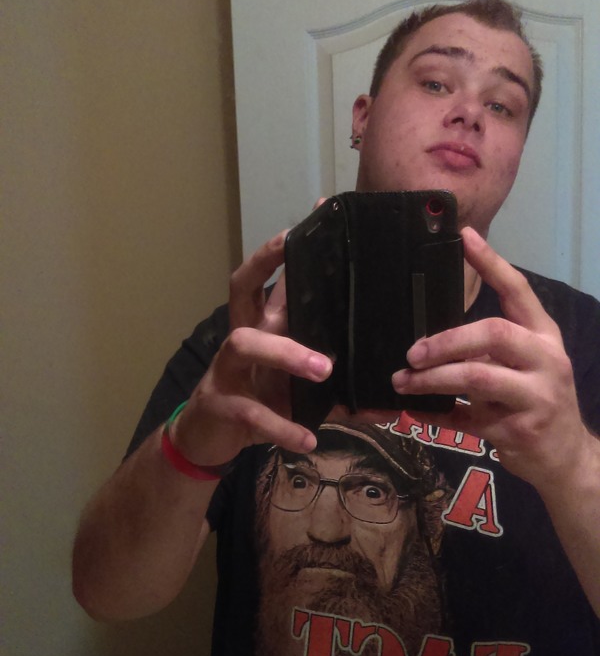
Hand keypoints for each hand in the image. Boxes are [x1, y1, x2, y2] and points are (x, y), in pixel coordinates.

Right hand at [171, 231, 331, 466]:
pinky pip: (252, 413)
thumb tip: (387, 398)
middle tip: (317, 283)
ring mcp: (226, 370)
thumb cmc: (256, 402)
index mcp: (261, 327)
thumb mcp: (294, 389)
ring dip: (286, 353)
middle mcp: (241, 338)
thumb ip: (338, 390)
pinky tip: (308, 440)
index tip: (317, 215)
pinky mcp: (221, 405)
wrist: (207, 440)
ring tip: (324, 371)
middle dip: (269, 270)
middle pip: (243, 290)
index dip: (285, 247)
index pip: (269, 277)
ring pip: (245, 343)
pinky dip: (283, 427)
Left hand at [391, 227, 588, 494]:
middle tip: (412, 352)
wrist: (566, 458)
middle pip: (493, 333)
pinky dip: (437, 415)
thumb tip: (434, 334)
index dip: (492, 262)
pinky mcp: (521, 430)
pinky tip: (416, 411)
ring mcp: (537, 396)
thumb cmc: (537, 403)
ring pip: (476, 377)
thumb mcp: (526, 367)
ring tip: (403, 381)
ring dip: (433, 379)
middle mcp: (546, 359)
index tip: (464, 236)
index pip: (518, 291)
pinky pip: (468, 418)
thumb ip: (491, 348)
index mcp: (543, 336)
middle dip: (445, 340)